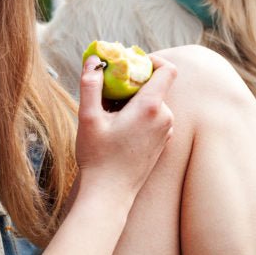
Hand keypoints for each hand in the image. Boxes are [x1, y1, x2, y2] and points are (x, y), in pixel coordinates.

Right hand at [75, 52, 176, 194]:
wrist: (109, 194)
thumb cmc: (98, 157)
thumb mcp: (88, 117)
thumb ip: (91, 84)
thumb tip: (93, 59)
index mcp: (151, 107)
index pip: (167, 69)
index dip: (152, 60)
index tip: (132, 64)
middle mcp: (165, 117)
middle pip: (156, 86)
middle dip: (133, 85)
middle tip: (109, 93)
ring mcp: (166, 131)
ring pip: (154, 102)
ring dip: (135, 101)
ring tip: (111, 116)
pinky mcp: (163, 142)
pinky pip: (154, 117)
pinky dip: (139, 115)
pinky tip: (119, 129)